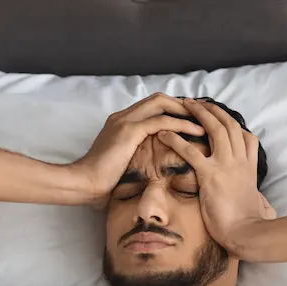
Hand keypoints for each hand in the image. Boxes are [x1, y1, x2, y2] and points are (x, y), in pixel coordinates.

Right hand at [71, 93, 205, 208]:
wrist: (84, 184)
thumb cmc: (99, 182)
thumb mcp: (121, 165)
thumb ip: (134, 158)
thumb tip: (149, 170)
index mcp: (120, 123)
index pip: (151, 106)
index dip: (172, 109)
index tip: (190, 118)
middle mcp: (122, 117)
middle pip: (158, 99)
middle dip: (182, 105)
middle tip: (201, 116)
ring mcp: (125, 121)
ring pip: (161, 104)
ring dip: (185, 111)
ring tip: (203, 122)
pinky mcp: (129, 131)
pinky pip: (161, 121)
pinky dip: (180, 124)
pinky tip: (194, 132)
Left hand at [156, 98, 275, 254]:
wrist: (246, 232)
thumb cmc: (248, 224)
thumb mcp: (255, 202)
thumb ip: (255, 195)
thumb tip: (260, 203)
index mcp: (249, 167)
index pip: (246, 137)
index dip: (232, 123)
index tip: (219, 116)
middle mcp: (239, 161)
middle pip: (228, 125)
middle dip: (212, 110)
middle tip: (197, 102)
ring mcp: (226, 165)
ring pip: (214, 129)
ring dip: (198, 113)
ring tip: (183, 105)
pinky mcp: (211, 175)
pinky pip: (191, 152)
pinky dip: (176, 139)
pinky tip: (164, 133)